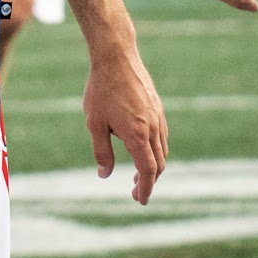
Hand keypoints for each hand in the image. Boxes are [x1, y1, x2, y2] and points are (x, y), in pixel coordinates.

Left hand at [84, 46, 167, 203]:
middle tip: (136, 191)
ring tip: (139, 174)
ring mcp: (157, 116)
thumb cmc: (101, 89)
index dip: (146, 188)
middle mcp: (152, 127)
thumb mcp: (94, 123)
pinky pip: (161, 135)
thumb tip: (105, 175)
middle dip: (149, 180)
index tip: (141, 200)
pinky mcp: (157, 107)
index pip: (148, 170)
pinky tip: (142, 148)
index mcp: (137, 135)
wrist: (116, 57)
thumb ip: (101, 151)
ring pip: (162, 149)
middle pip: (158, 163)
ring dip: (153, 165)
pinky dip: (155, 149)